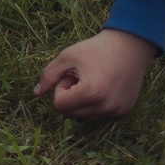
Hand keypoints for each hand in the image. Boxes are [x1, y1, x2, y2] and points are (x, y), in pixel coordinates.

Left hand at [35, 28, 159, 119]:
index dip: (60, 88)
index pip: (60, 105)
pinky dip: (94, 105)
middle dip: (70, 97)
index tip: (70, 75)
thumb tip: (35, 94)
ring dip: (81, 102)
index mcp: (91, 93)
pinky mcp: (124, 111)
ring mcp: (117, 111)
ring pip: (84, 117)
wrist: (129, 47)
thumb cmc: (95, 50)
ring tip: (91, 82)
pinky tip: (102, 87)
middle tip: (80, 78)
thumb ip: (48, 75)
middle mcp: (106, 106)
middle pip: (71, 114)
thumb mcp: (67, 57)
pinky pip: (98, 116)